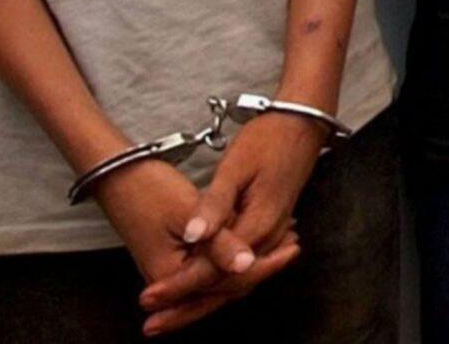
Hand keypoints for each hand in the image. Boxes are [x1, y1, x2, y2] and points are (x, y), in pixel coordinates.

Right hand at [93, 159, 300, 336]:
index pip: (229, 282)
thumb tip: (248, 263)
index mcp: (172, 274)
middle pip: (227, 285)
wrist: (116, 173)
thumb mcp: (186, 212)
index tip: (291, 248)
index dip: (264, 265)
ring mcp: (172, 270)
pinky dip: (234, 255)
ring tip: (283, 244)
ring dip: (250, 262)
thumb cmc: (146, 189)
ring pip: (221, 276)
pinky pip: (211, 265)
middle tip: (293, 248)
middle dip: (262, 268)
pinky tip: (254, 242)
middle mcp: (170, 280)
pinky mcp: (175, 258)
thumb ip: (219, 242)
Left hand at [140, 112, 325, 320]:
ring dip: (201, 295)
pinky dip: (216, 277)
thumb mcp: (234, 170)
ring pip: (232, 278)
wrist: (299, 124)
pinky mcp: (267, 227)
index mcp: (258, 227)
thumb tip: (194, 238)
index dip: (178, 287)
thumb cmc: (268, 140)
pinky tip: (199, 281)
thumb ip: (215, 209)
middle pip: (224, 285)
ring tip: (167, 309)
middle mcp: (266, 238)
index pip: (212, 270)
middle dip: (187, 305)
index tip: (148, 299)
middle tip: (152, 323)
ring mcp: (270, 234)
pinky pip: (239, 262)